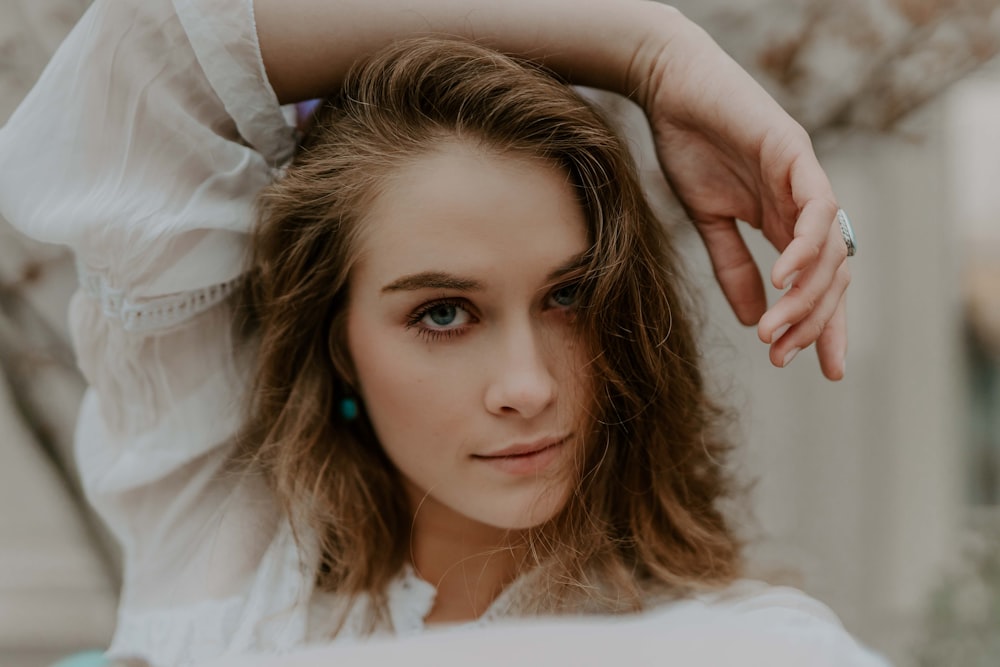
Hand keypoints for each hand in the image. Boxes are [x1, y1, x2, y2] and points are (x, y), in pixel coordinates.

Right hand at [632, 17, 849, 380]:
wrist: (671, 91)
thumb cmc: (689, 147)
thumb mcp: (708, 221)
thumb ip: (734, 267)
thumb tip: (754, 319)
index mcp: (785, 221)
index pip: (818, 281)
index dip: (823, 325)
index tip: (817, 370)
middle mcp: (804, 203)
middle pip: (832, 274)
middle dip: (815, 322)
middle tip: (785, 357)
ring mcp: (805, 177)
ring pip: (830, 249)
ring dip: (805, 296)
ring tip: (776, 331)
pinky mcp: (795, 152)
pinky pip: (818, 207)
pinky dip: (805, 247)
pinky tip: (784, 279)